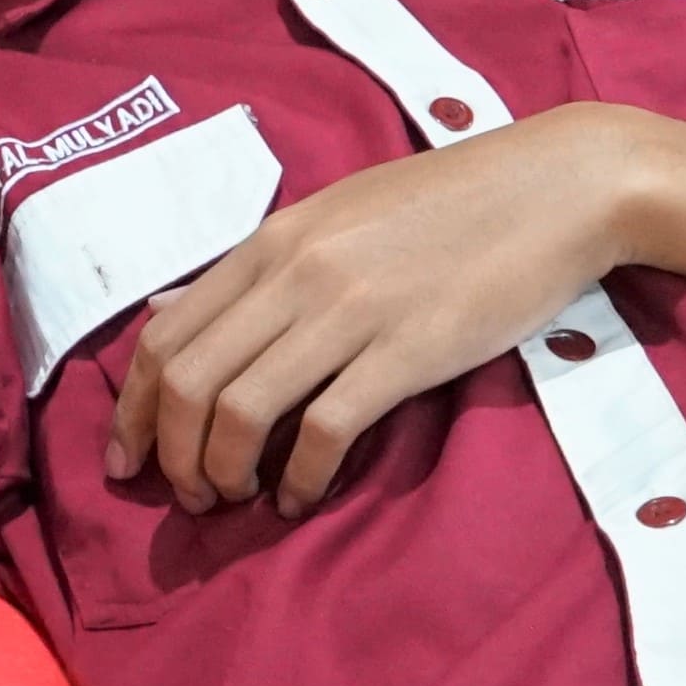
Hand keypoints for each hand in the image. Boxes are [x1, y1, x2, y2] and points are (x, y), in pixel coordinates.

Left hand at [113, 107, 659, 512]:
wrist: (555, 186)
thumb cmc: (447, 204)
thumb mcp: (333, 218)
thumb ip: (252, 271)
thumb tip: (167, 314)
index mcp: (272, 242)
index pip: (165, 339)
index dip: (133, 412)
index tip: (129, 461)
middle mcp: (296, 274)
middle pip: (188, 382)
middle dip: (171, 456)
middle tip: (187, 496)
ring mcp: (350, 312)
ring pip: (241, 410)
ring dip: (224, 473)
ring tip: (237, 499)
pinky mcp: (408, 351)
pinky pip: (324, 430)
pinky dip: (299, 479)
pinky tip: (300, 496)